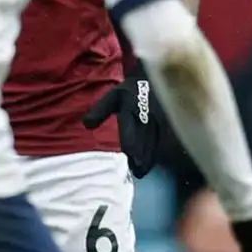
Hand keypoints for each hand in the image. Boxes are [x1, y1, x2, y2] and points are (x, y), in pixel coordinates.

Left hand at [81, 63, 179, 178]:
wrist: (154, 79)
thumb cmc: (129, 91)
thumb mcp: (112, 96)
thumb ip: (99, 111)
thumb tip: (86, 125)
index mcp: (132, 107)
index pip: (131, 127)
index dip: (131, 142)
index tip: (129, 156)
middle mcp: (147, 115)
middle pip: (144, 138)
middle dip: (141, 155)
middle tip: (135, 171)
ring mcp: (158, 121)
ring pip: (154, 142)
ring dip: (148, 158)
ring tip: (140, 172)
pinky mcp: (165, 125)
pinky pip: (161, 141)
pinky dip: (155, 154)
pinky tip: (149, 164)